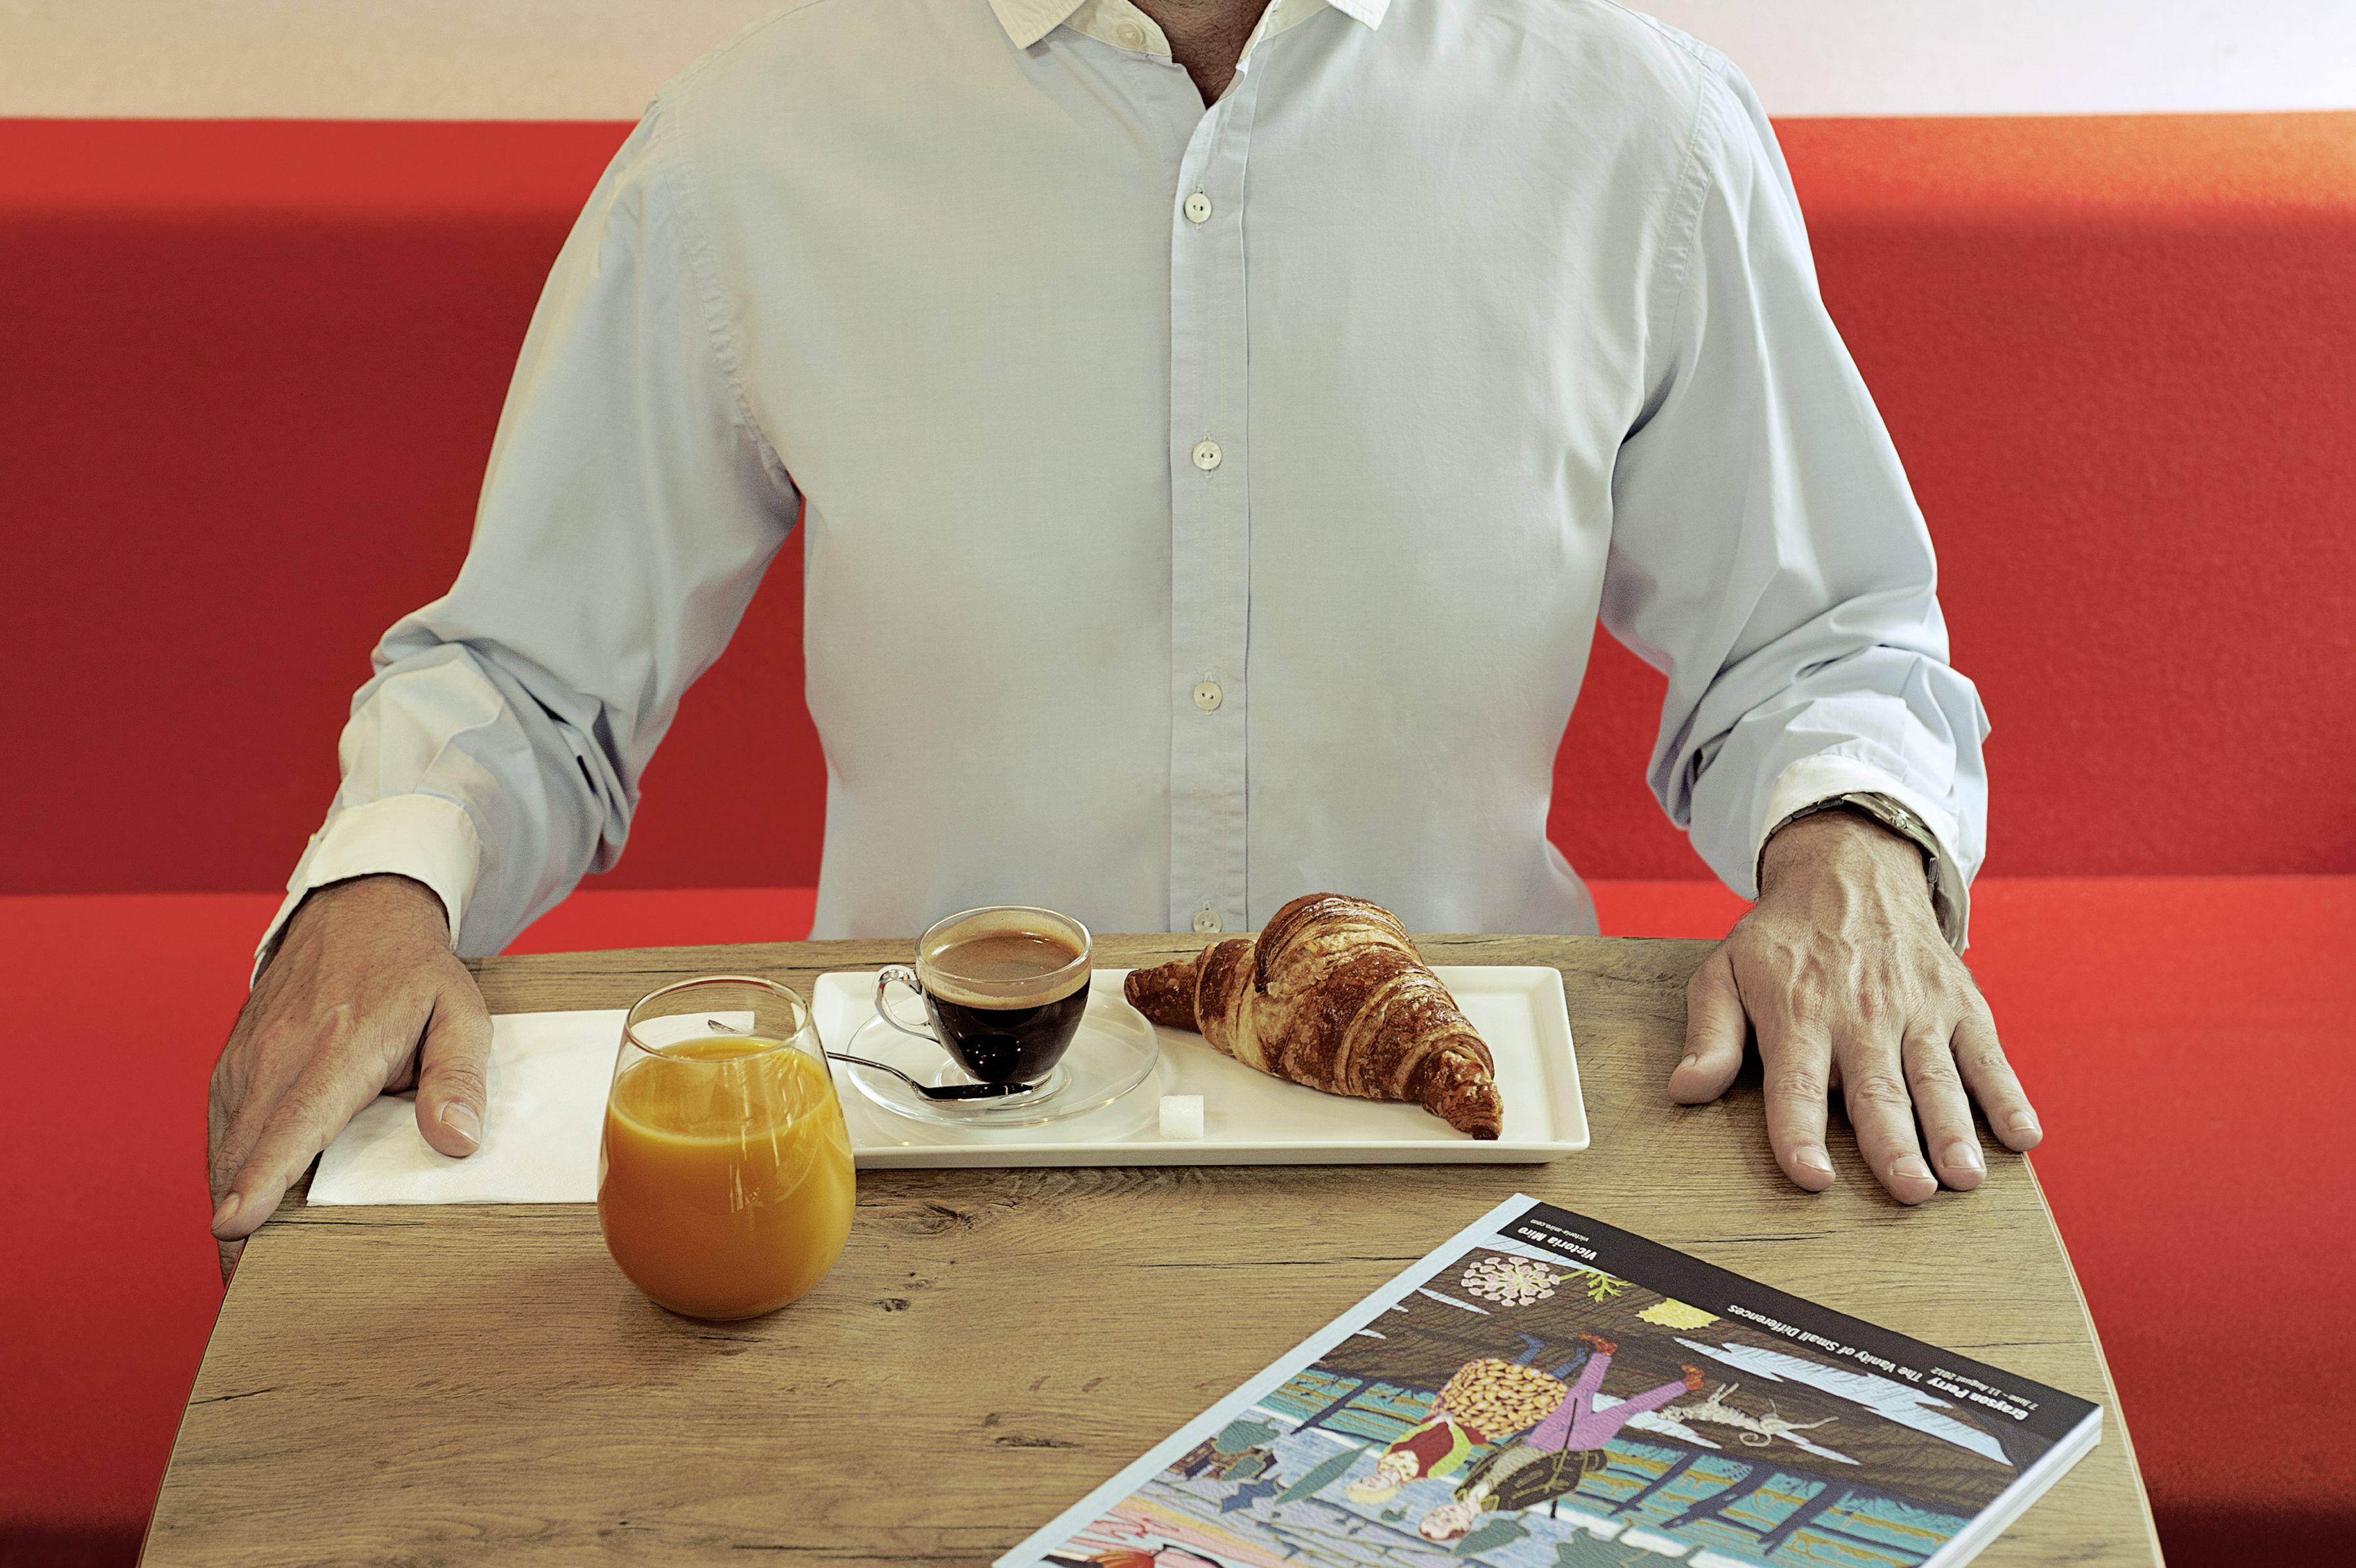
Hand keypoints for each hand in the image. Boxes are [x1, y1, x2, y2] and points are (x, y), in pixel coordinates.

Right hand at [206, 874, 490, 1278]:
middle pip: (245, 1150)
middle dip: (238, 1222)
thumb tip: (455, 1141)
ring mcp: (247, 1059)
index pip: (292, 1125)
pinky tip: (239, 1205)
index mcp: (337, 1049)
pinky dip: (226, 1169)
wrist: (357, 912)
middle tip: (246, 1284)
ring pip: (224, 1145)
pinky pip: (222, 1127)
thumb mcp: (462, 1013)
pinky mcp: (232, 1064)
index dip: (261, 1180)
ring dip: (227, 1200)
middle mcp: (279, 1055)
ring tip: (240, 1264)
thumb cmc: (414, 971)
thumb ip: (460, 1079)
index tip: (233, 1227)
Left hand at [1670, 810, 2040, 1202]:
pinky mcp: (1961, 1004)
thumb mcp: (1726, 972)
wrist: (1850, 871)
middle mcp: (1861, 1014)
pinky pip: (1988, 1054)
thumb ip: (1710, 1033)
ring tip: (1963, 1177)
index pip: (1796, 1084)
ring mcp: (1918, 1009)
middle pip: (1878, 1089)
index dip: (1800, 1132)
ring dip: (1953, 1129)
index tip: (1811, 1177)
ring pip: (1937, 1077)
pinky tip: (2023, 1136)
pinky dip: (2009, 1095)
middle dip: (1895, 1143)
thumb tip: (1686, 1089)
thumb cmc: (1783, 939)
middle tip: (1910, 1191)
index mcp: (1798, 1013)